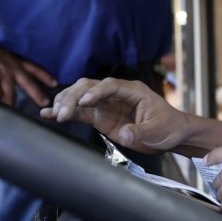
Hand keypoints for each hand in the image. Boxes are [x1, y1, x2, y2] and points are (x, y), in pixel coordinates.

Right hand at [0, 35, 55, 106]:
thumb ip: (5, 67)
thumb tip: (4, 78)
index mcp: (14, 61)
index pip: (34, 69)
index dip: (45, 76)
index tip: (55, 82)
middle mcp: (12, 69)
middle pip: (28, 84)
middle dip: (38, 95)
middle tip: (46, 104)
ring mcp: (2, 75)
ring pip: (11, 96)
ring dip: (12, 107)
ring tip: (14, 116)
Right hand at [42, 77, 189, 153]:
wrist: (172, 135)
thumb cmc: (169, 127)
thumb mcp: (158, 130)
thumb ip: (140, 132)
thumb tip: (125, 134)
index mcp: (133, 90)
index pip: (110, 86)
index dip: (95, 92)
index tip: (84, 101)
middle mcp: (116, 94)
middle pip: (89, 87)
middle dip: (74, 97)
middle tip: (62, 113)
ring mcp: (107, 105)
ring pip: (80, 97)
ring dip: (66, 103)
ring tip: (54, 114)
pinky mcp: (101, 117)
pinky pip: (80, 113)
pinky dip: (66, 113)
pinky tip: (48, 114)